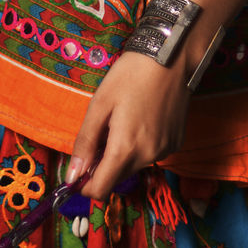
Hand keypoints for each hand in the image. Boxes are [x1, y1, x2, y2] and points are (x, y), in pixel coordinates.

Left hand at [66, 51, 191, 199]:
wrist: (171, 57)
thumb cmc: (130, 75)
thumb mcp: (99, 104)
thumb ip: (85, 142)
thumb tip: (71, 175)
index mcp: (125, 149)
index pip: (101, 190)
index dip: (84, 185)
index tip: (77, 171)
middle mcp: (148, 157)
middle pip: (117, 178)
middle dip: (102, 165)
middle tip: (100, 133)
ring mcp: (165, 151)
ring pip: (133, 166)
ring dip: (121, 154)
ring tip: (121, 121)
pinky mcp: (175, 143)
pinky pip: (150, 154)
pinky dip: (139, 146)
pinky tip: (139, 119)